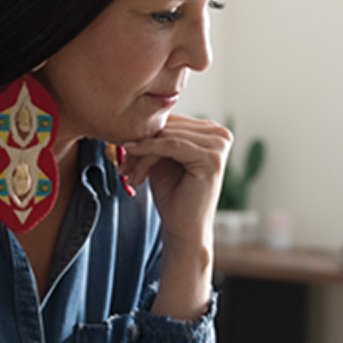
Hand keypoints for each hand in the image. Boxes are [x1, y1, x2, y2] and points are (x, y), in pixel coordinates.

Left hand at [121, 114, 230, 248]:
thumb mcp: (161, 157)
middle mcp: (220, 134)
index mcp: (212, 131)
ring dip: (141, 153)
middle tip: (122, 166)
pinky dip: (148, 151)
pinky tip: (132, 159)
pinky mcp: (212, 158)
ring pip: (167, 136)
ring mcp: (219, 145)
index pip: (172, 121)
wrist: (184, 228)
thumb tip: (132, 114)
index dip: (145, 134)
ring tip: (128, 172)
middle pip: (169, 127)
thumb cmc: (173, 195)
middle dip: (141, 144)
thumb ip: (156, 135)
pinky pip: (171, 145)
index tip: (122, 152)